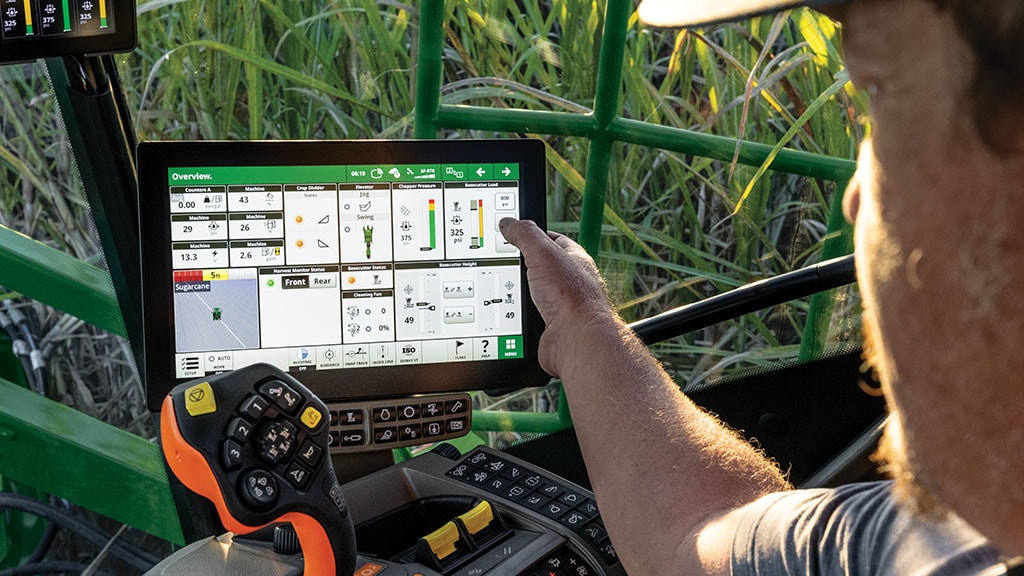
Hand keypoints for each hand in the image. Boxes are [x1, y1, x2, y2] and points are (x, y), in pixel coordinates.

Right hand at [499, 218, 616, 376]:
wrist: (575, 340)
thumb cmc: (572, 298)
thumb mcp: (543, 253)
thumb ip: (525, 234)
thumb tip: (508, 223)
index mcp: (573, 259)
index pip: (550, 239)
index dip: (531, 236)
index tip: (511, 234)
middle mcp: (568, 282)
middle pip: (536, 268)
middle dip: (518, 269)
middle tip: (502, 265)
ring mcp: (558, 305)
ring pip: (529, 294)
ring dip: (516, 296)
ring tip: (504, 293)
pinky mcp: (548, 325)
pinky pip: (525, 316)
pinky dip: (516, 316)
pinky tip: (510, 314)